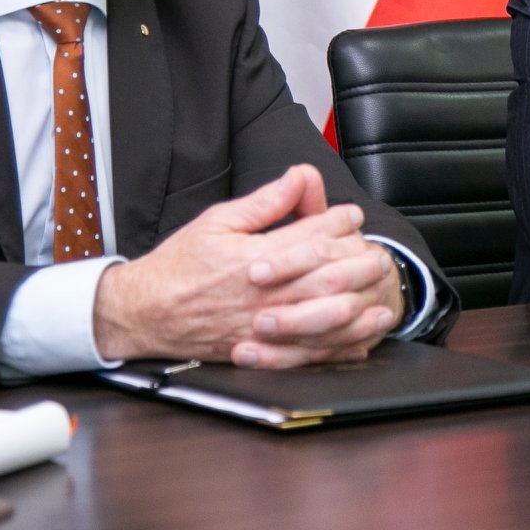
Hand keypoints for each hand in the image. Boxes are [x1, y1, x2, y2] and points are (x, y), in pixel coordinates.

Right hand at [92, 165, 399, 366]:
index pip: (311, 237)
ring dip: (360, 306)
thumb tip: (299, 176)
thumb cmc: (179, 265)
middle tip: (379, 254)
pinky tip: (360, 338)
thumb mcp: (217, 221)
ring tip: (383, 295)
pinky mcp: (263, 352)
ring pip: (325, 318)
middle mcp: (264, 295)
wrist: (146, 314)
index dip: (339, 222)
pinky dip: (339, 347)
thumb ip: (264, 202)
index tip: (353, 214)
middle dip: (359, 263)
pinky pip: (310, 353)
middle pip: (327, 277)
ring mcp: (265, 328)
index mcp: (254, 258)